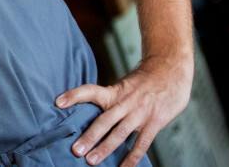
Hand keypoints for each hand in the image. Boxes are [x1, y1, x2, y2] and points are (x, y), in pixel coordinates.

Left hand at [54, 53, 192, 165]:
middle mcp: (125, 102)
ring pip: (120, 133)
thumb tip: (91, 111)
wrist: (170, 72)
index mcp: (114, 91)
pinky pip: (142, 144)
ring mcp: (140, 113)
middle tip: (76, 150)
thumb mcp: (124, 85)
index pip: (90, 91)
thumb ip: (110, 99)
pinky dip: (132, 158)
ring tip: (91, 161)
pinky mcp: (154, 123)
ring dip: (105, 148)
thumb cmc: (144, 81)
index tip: (58, 102)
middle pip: (104, 120)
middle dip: (89, 136)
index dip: (73, 95)